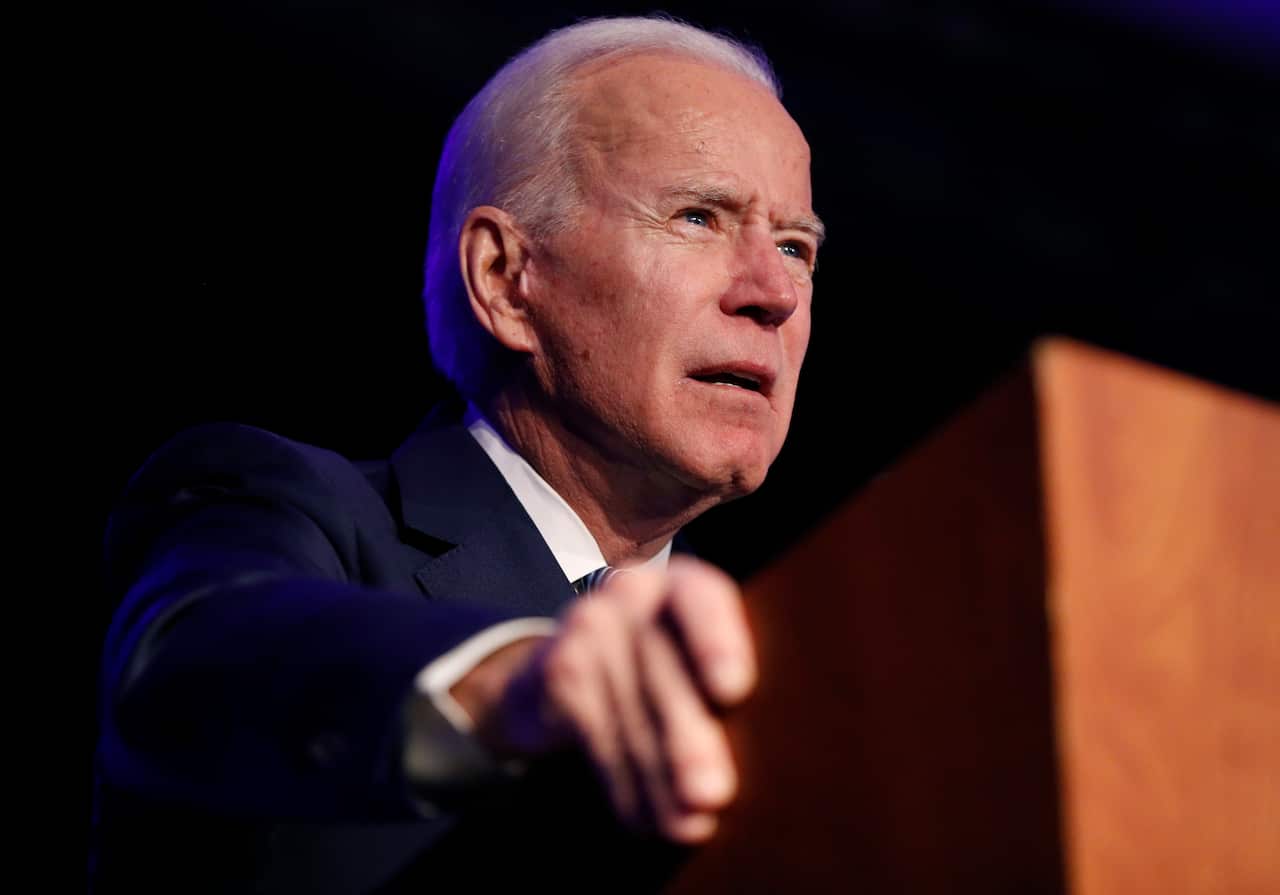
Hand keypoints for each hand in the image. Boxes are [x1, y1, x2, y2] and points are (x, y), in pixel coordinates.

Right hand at [451, 555, 755, 842]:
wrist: (568, 665)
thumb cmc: (668, 670)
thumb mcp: (702, 661)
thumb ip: (728, 691)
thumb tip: (773, 754)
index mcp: (684, 584)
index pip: (701, 596)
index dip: (717, 638)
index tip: (733, 688)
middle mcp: (633, 593)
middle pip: (660, 666)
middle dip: (686, 736)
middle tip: (711, 793)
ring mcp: (588, 627)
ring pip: (626, 708)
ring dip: (657, 776)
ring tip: (689, 823)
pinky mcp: (556, 669)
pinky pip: (592, 733)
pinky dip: (623, 784)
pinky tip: (646, 820)